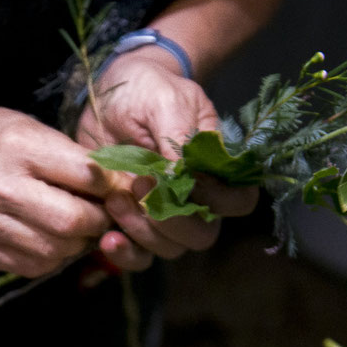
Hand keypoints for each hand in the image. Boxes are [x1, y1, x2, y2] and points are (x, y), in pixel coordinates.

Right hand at [0, 106, 115, 277]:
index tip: (121, 190)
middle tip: (100, 214)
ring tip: (74, 226)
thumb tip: (124, 191)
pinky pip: (33, 266)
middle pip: (71, 222)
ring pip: (55, 251)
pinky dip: (51, 255)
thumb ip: (76, 161)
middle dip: (97, 222)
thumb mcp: (35, 131)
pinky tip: (47, 237)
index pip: (85, 174)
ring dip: (76, 243)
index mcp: (18, 147)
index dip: (112, 187)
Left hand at [73, 47, 258, 269]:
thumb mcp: (167, 102)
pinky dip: (124, 253)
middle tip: (140, 186)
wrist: (109, 93)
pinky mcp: (130, 223)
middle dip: (172, 221)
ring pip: (168, 248)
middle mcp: (193, 199)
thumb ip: (179, 138)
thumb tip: (182, 177)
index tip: (189, 181)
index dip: (219, 201)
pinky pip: (136, 255)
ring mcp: (162, 215)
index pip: (238, 202)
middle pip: (201, 235)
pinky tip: (107, 238)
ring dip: (142, 232)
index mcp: (214, 169)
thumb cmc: (148, 91)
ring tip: (115, 198)